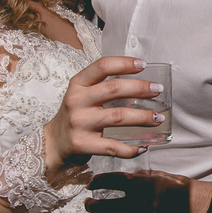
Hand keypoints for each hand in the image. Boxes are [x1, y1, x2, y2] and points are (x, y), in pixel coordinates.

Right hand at [43, 57, 163, 171]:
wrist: (53, 144)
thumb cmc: (75, 116)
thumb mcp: (82, 95)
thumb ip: (103, 87)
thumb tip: (141, 85)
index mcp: (78, 84)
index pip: (101, 66)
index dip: (124, 63)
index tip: (143, 65)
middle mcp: (77, 101)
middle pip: (113, 89)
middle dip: (140, 88)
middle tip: (157, 90)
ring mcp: (80, 123)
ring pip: (118, 116)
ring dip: (142, 117)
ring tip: (158, 118)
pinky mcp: (83, 144)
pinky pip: (113, 146)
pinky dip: (131, 148)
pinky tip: (143, 145)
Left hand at [85, 171, 205, 212]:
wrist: (197, 206)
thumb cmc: (181, 188)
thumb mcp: (161, 176)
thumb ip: (143, 177)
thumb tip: (132, 176)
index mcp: (139, 185)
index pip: (111, 182)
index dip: (98, 182)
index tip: (91, 184)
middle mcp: (136, 203)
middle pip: (105, 206)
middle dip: (93, 205)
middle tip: (88, 204)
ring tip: (127, 212)